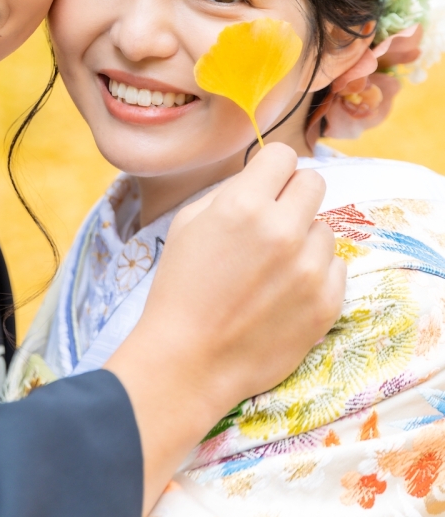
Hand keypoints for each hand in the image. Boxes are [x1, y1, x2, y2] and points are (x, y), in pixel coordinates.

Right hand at [106, 143, 344, 513]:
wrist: (190, 361)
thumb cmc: (181, 289)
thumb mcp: (188, 223)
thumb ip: (230, 192)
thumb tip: (264, 179)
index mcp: (243, 205)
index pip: (283, 155)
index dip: (271, 170)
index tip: (265, 185)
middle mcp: (283, 230)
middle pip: (314, 183)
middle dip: (293, 196)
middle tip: (273, 222)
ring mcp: (310, 268)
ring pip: (325, 228)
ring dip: (304, 239)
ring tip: (273, 268)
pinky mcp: (327, 302)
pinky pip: (336, 267)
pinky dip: (315, 274)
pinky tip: (285, 292)